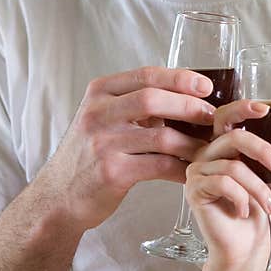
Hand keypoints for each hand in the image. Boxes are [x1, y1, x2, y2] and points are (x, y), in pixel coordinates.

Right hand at [36, 66, 216, 230]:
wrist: (58, 195)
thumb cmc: (89, 154)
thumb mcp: (103, 118)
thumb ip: (134, 104)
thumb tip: (186, 95)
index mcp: (99, 93)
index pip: (146, 75)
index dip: (180, 78)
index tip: (206, 86)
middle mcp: (98, 114)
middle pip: (153, 99)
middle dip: (189, 106)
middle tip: (211, 116)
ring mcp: (103, 143)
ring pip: (161, 136)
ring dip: (191, 142)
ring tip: (207, 148)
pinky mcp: (112, 172)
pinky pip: (159, 166)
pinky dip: (181, 168)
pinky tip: (192, 171)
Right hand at [186, 100, 270, 270]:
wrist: (249, 248)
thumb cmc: (263, 213)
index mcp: (227, 147)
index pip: (228, 116)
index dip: (242, 108)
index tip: (266, 108)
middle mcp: (209, 154)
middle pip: (234, 138)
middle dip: (263, 151)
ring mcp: (198, 171)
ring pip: (233, 166)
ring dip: (259, 188)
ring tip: (268, 205)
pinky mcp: (194, 190)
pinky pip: (223, 184)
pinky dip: (242, 199)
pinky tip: (244, 212)